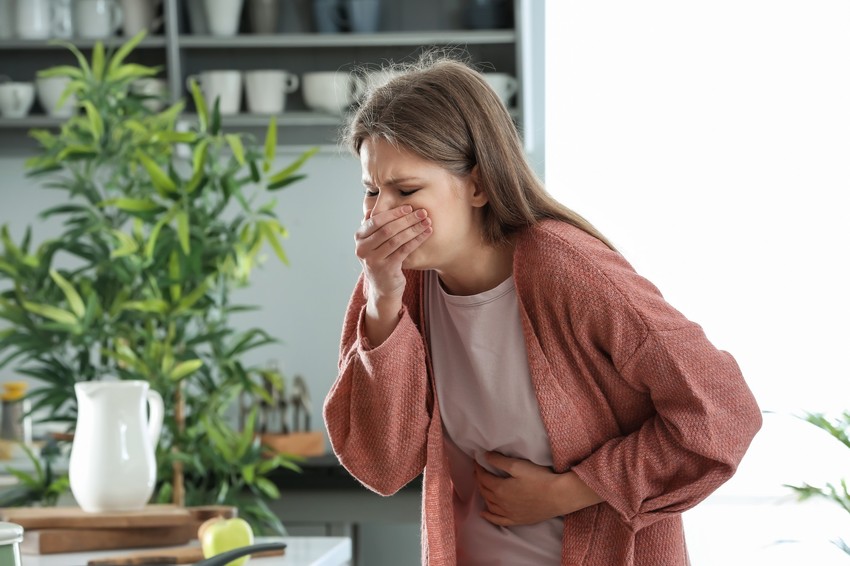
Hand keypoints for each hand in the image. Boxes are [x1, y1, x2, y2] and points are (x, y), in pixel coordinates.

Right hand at [355, 204, 430, 297]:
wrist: (383, 288)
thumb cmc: (381, 260)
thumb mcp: (373, 243)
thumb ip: (374, 225)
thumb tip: (375, 202)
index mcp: (359, 238)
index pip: (376, 220)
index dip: (394, 213)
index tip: (409, 207)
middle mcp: (363, 249)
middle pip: (388, 229)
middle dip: (407, 219)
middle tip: (422, 212)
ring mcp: (373, 260)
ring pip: (397, 239)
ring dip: (414, 229)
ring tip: (427, 222)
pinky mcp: (386, 269)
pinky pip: (404, 250)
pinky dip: (417, 240)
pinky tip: (427, 234)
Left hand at [474, 452, 601, 526]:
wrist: (559, 496)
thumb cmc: (540, 478)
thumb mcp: (518, 465)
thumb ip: (499, 461)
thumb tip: (484, 456)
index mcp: (500, 488)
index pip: (484, 477)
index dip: (479, 468)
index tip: (477, 461)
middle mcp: (501, 503)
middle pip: (485, 491)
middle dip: (479, 480)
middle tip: (479, 471)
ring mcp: (509, 513)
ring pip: (490, 504)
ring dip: (483, 494)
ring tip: (482, 486)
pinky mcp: (517, 520)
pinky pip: (498, 520)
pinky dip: (489, 517)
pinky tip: (484, 514)